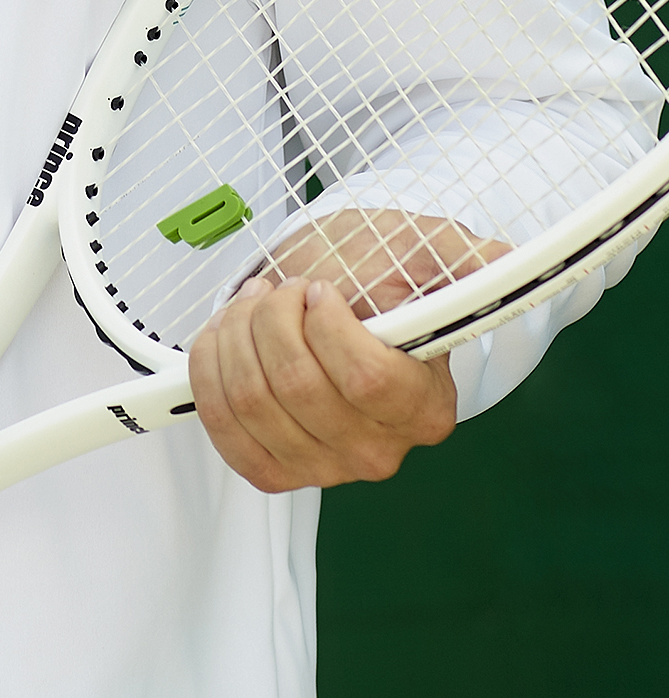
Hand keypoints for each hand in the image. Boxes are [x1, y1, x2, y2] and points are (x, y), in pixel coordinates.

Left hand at [187, 211, 506, 493]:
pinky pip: (225, 429)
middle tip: (282, 289)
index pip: (366, 380)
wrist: (326, 291)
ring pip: (253, 401)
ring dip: (237, 335)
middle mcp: (379, 449)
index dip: (328, 325)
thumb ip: (463, 256)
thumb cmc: (374, 272)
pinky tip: (227, 338)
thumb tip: (505, 257)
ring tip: (254, 306)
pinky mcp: (273, 468)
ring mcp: (323, 467)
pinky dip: (212, 373)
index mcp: (425, 406)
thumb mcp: (421, 250)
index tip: (321, 288)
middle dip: (272, 317)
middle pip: (298, 387)